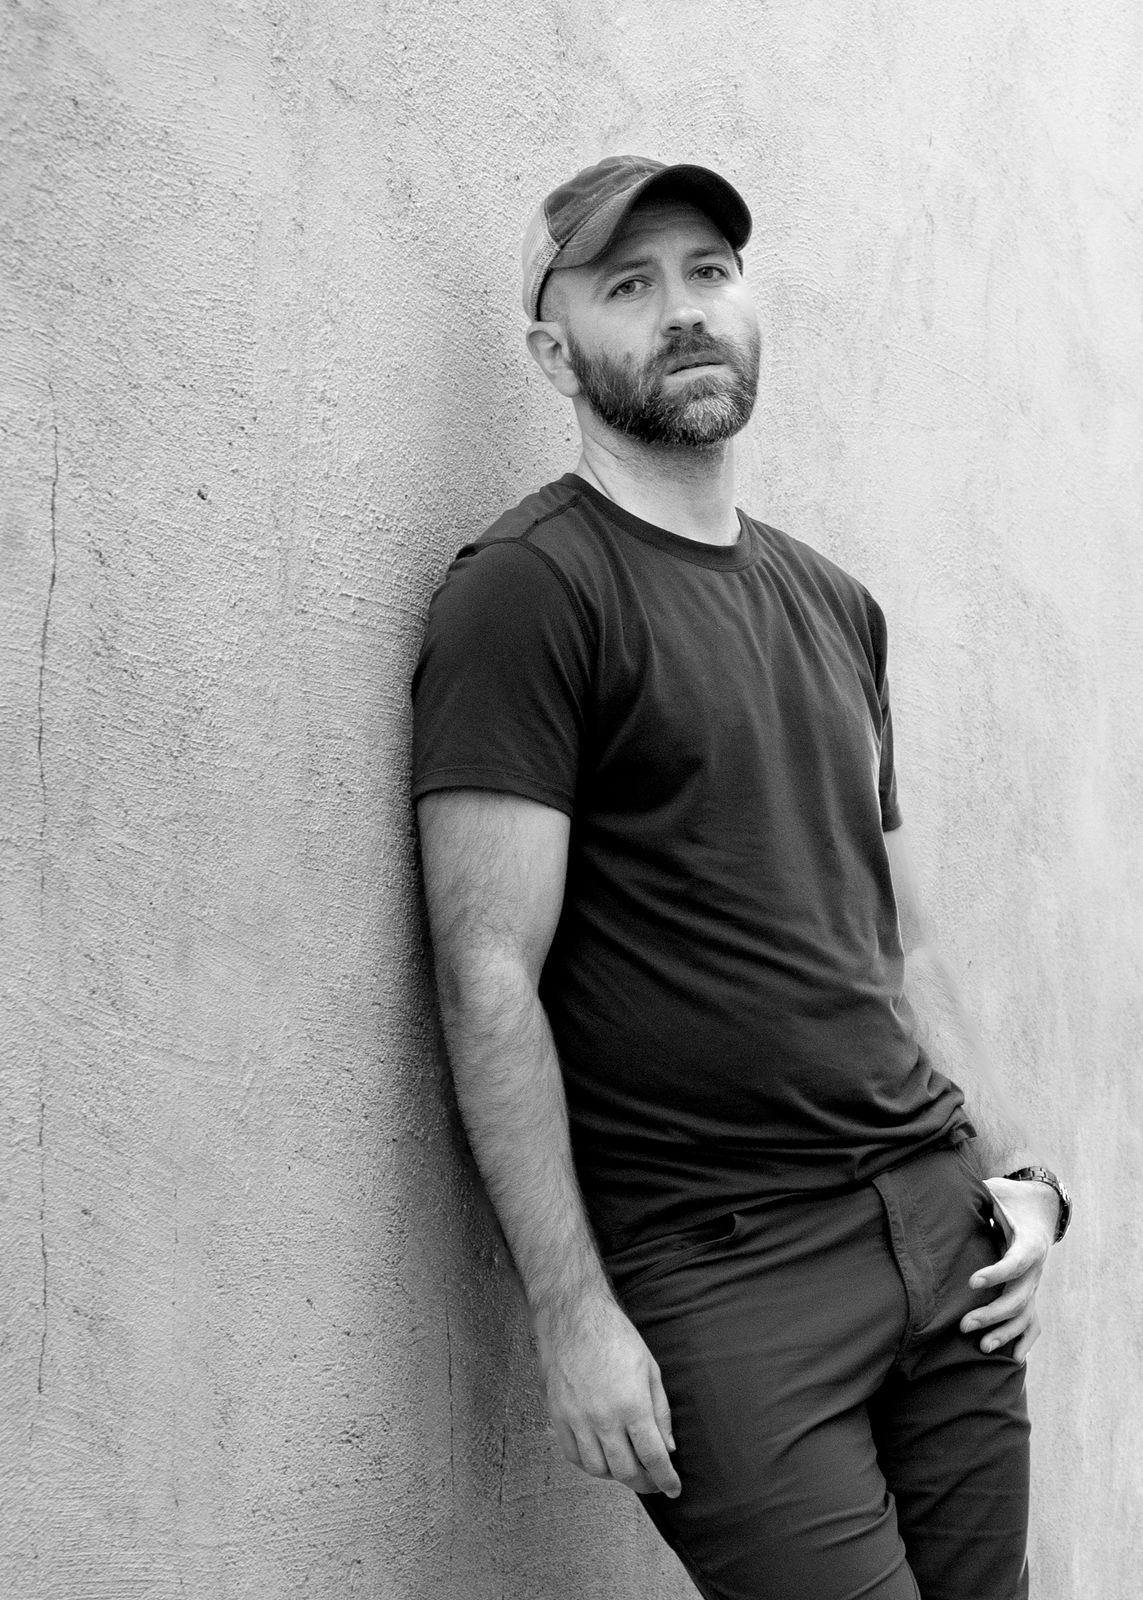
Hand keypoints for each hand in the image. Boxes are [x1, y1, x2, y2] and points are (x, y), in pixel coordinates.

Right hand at [534, 1290, 680, 1497]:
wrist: (573, 1315)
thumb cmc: (615, 1336)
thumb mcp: (650, 1369)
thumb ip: (660, 1411)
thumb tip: (668, 1447)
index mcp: (631, 1405)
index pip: (653, 1457)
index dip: (666, 1479)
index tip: (674, 1489)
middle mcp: (603, 1418)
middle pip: (625, 1471)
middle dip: (644, 1483)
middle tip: (653, 1480)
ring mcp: (576, 1419)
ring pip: (597, 1469)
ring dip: (616, 1475)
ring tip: (627, 1466)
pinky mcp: (557, 1415)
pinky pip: (573, 1455)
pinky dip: (589, 1464)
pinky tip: (601, 1456)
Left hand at [960, 1177, 1059, 1361]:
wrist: (1038, 1206)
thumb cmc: (1009, 1198)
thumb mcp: (995, 1189)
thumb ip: (977, 1191)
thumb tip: (948, 1186)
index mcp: (1029, 1242)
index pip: (1015, 1262)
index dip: (996, 1273)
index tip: (972, 1281)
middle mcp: (1035, 1268)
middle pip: (1019, 1298)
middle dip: (992, 1314)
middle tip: (963, 1324)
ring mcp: (1034, 1283)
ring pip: (1025, 1315)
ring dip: (1004, 1333)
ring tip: (981, 1348)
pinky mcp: (1030, 1292)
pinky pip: (1033, 1322)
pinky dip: (1024, 1340)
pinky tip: (1012, 1359)